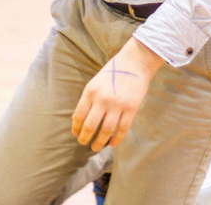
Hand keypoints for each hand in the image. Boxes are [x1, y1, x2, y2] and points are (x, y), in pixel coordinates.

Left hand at [71, 37, 164, 151]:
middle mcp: (102, 99)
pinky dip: (116, 139)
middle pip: (90, 126)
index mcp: (90, 91)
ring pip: (106, 130)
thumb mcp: (95, 83)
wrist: (134, 63)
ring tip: (96, 147)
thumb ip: (87, 100)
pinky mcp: (131, 108)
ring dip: (99, 142)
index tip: (76, 134)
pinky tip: (112, 144)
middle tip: (83, 143)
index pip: (79, 115)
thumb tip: (76, 119)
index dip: (76, 128)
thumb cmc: (112, 73)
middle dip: (85, 138)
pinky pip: (122, 129)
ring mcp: (117, 105)